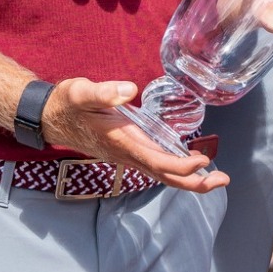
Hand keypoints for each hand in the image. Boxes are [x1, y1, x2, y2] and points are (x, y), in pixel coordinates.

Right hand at [39, 78, 227, 192]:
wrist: (49, 116)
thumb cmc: (66, 103)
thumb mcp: (81, 91)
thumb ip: (104, 91)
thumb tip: (129, 89)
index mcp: (121, 142)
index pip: (156, 161)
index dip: (180, 166)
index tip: (201, 161)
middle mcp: (126, 154)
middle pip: (165, 176)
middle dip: (194, 182)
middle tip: (223, 178)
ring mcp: (127, 155)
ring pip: (162, 174)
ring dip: (189, 178)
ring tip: (214, 175)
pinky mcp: (127, 150)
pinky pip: (155, 166)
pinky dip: (176, 168)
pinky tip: (189, 162)